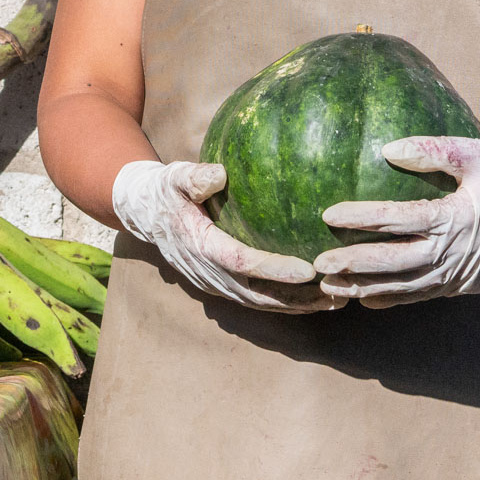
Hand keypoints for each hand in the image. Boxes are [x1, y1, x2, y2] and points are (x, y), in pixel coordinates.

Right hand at [113, 160, 345, 312]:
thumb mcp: (174, 177)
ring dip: (297, 306)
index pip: (243, 264)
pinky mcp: (221, 285)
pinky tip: (313, 296)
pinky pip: (256, 299)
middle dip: (297, 298)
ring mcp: (215, 284)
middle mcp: (209, 274)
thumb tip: (220, 173)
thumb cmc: (165, 191)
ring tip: (335, 298)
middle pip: (259, 295)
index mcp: (201, 247)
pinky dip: (285, 302)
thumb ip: (194, 178)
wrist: (144, 214)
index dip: (275, 270)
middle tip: (336, 292)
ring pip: (260, 303)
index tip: (308, 270)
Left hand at [313, 137, 479, 308]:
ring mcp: (458, 277)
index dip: (363, 218)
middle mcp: (454, 254)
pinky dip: (391, 299)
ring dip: (366, 288)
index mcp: (456, 218)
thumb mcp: (477, 154)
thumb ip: (434, 151)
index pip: (400, 220)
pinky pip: (420, 296)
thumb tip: (386, 150)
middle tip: (318, 263)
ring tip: (330, 287)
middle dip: (355, 264)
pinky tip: (363, 298)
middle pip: (396, 263)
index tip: (329, 214)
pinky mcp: (460, 288)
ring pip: (404, 287)